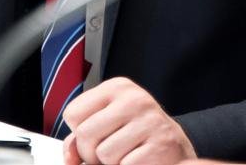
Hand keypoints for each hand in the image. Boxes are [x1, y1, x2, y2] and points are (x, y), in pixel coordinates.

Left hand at [60, 78, 194, 164]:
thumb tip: (70, 157)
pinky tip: (138, 161)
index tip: (96, 138)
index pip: (73, 113)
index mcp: (117, 87)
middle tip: (108, 154)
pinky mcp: (161, 146)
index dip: (78, 134)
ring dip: (111, 163)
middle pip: (85, 134)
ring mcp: (150, 121)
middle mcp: (135, 99)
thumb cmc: (135, 135)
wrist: (176, 147)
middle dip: (90, 153)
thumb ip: (80, 137)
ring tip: (126, 155)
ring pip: (104, 154)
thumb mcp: (107, 125)